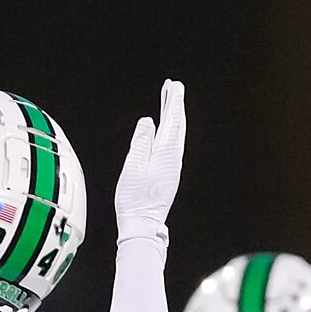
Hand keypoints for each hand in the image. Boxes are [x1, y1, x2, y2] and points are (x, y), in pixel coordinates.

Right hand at [115, 78, 185, 245]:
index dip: (173, 102)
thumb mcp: (133, 166)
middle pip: (177, 125)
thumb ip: (141, 141)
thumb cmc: (134, 200)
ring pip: (177, 135)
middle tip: (173, 88)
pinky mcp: (170, 175)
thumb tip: (148, 122)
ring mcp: (173, 168)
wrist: (142, 225)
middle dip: (176, 105)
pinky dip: (172, 132)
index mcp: (165, 154)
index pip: (172, 121)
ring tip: (170, 104)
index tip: (173, 86)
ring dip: (175, 117)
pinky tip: (168, 131)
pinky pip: (174, 146)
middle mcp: (173, 159)